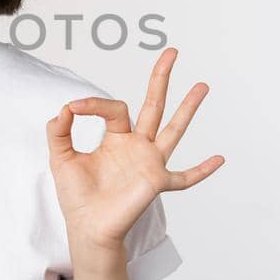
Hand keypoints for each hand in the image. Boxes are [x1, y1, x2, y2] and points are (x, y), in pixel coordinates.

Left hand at [45, 47, 224, 253]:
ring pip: (174, 129)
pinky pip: (185, 177)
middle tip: (172, 52)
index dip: (94, 103)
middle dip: (161, 79)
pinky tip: (220, 159)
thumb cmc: (77, 196)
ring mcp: (151, 163)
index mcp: (116, 137)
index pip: (114, 108)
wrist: (87, 227)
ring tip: (202, 85)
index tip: (75, 107)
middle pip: (154, 105)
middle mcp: (137, 146)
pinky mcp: (157, 182)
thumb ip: (58, 131)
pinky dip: (202, 170)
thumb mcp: (60, 157)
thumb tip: (65, 107)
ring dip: (188, 108)